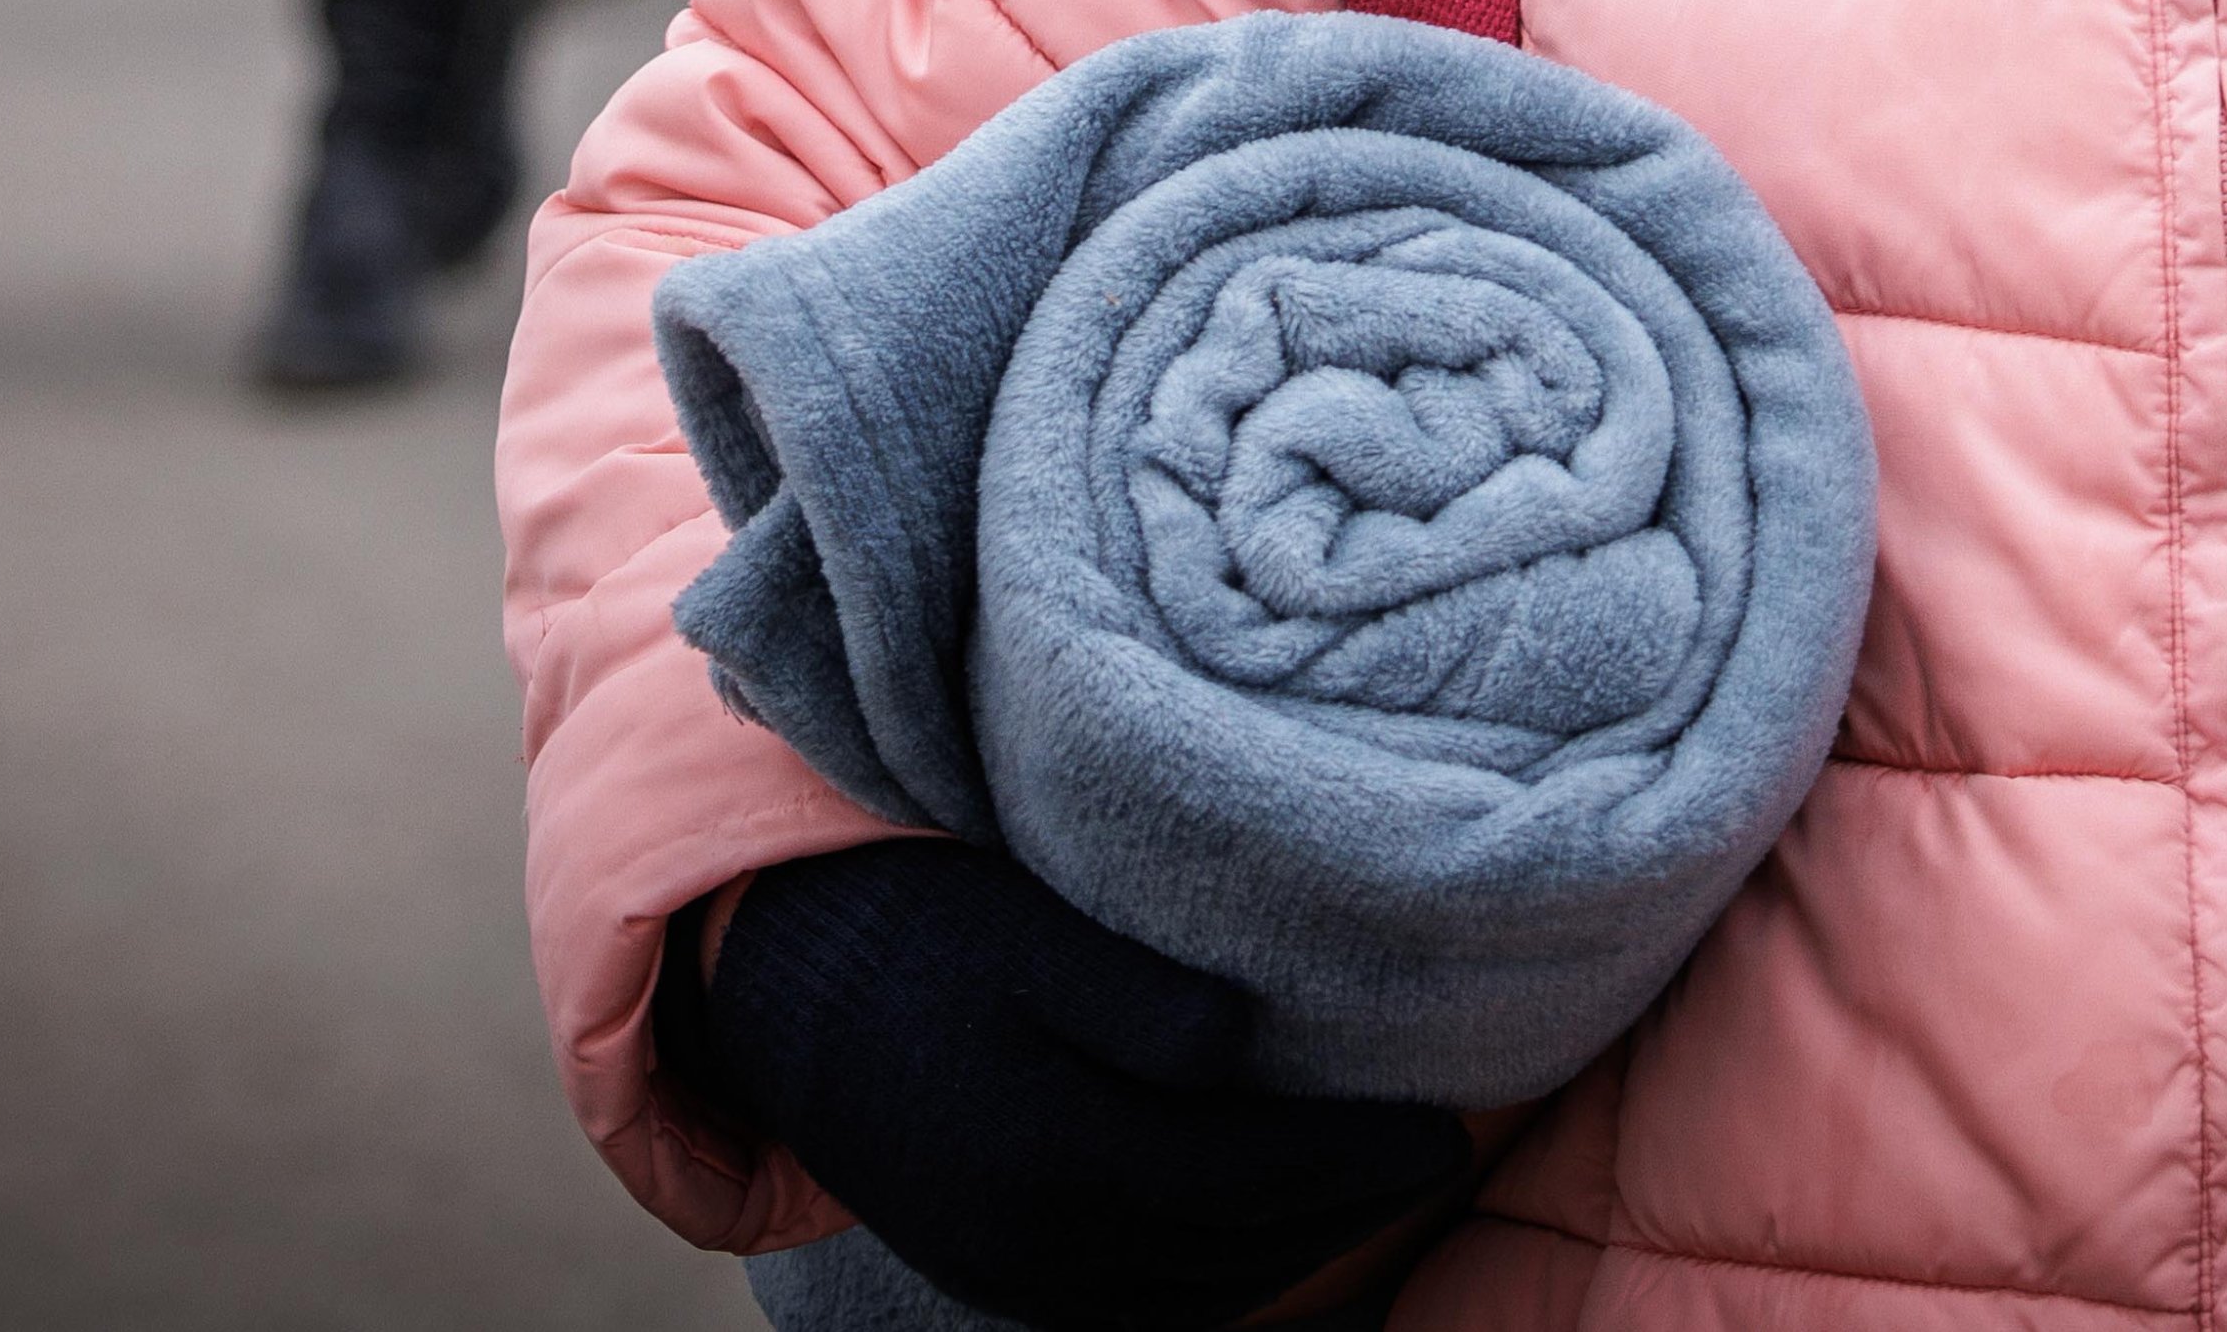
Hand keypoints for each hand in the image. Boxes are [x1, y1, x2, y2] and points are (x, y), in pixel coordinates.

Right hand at [655, 840, 1473, 1331]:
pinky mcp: (994, 1278)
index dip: (1360, 1156)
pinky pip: (1139, 1307)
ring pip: (1198, 1294)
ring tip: (1373, 1192)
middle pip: (1241, 1249)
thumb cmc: (922, 932)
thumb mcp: (1032, 937)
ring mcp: (1010, 1274)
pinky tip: (1271, 1234)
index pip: (1256, 1177)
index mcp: (1055, 1152)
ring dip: (1296, 1253)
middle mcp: (1036, 1242)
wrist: (779, 989)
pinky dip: (1221, 1281)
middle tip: (1438, 1157)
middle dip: (1349, 1209)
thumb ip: (1146, 1004)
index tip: (1447, 1126)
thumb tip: (1251, 1052)